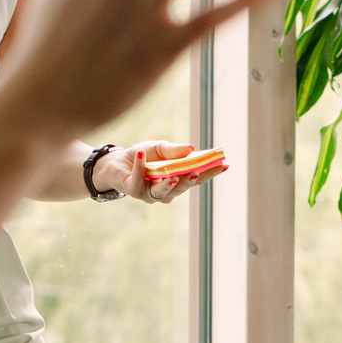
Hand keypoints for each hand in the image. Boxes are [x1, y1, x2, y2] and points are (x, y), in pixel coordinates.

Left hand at [98, 140, 221, 203]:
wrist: (116, 161)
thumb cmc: (142, 156)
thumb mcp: (160, 148)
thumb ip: (174, 150)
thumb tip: (191, 149)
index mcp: (177, 180)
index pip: (197, 178)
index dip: (210, 172)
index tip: (225, 164)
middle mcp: (165, 191)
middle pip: (181, 188)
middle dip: (189, 181)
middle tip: (197, 173)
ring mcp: (149, 193)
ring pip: (162, 192)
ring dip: (168, 184)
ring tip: (174, 175)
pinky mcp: (133, 190)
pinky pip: (137, 179)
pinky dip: (140, 165)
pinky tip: (141, 153)